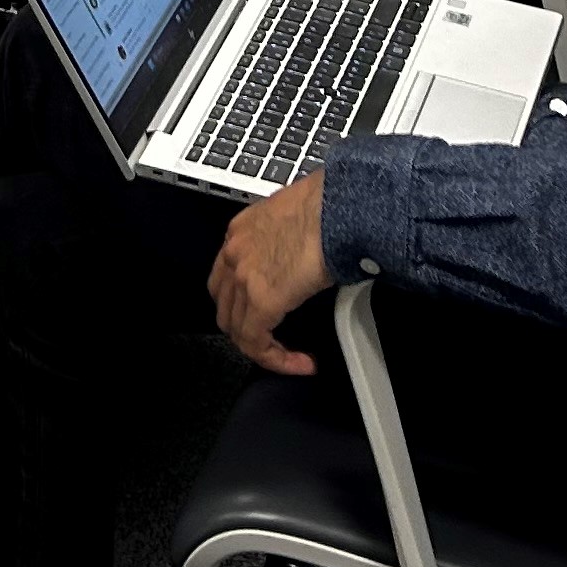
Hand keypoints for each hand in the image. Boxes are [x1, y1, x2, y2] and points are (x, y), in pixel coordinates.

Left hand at [207, 176, 332, 373]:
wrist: (340, 206)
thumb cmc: (329, 204)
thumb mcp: (295, 218)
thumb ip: (288, 241)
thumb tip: (304, 259)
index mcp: (241, 231)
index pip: (226, 277)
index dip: (242, 302)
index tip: (266, 314)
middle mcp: (235, 252)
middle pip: (226, 306)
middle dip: (247, 329)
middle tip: (274, 341)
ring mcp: (244, 277)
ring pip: (238, 330)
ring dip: (264, 349)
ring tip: (291, 358)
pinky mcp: (262, 300)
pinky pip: (256, 343)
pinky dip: (277, 359)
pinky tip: (301, 362)